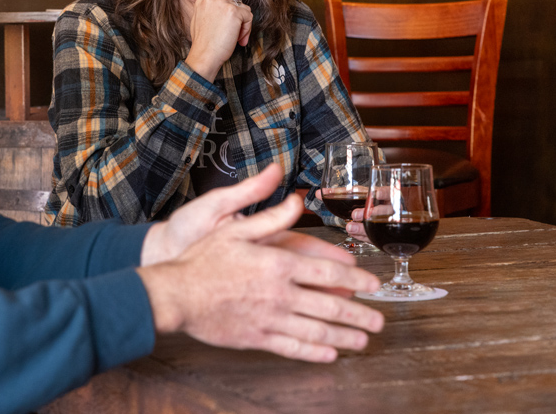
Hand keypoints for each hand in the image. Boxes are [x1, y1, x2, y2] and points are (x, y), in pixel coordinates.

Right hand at [137, 168, 384, 362]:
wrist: (176, 294)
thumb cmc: (203, 260)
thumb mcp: (236, 229)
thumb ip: (271, 218)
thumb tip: (297, 200)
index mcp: (278, 263)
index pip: (327, 271)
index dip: (355, 278)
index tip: (373, 285)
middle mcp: (279, 293)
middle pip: (330, 305)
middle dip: (359, 314)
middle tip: (380, 320)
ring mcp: (270, 318)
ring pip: (316, 331)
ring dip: (344, 337)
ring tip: (363, 341)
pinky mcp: (257, 338)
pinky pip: (292, 348)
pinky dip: (314, 352)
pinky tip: (329, 354)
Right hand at [184, 0, 251, 80]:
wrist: (204, 55)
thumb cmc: (203, 44)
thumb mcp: (201, 21)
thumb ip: (211, 12)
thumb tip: (226, 13)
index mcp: (203, 0)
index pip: (225, 3)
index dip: (229, 18)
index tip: (227, 30)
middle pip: (235, 5)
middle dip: (237, 21)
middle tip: (234, 36)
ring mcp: (223, 4)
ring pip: (244, 10)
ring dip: (243, 25)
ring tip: (236, 38)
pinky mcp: (234, 12)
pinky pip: (248, 17)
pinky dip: (247, 30)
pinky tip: (238, 39)